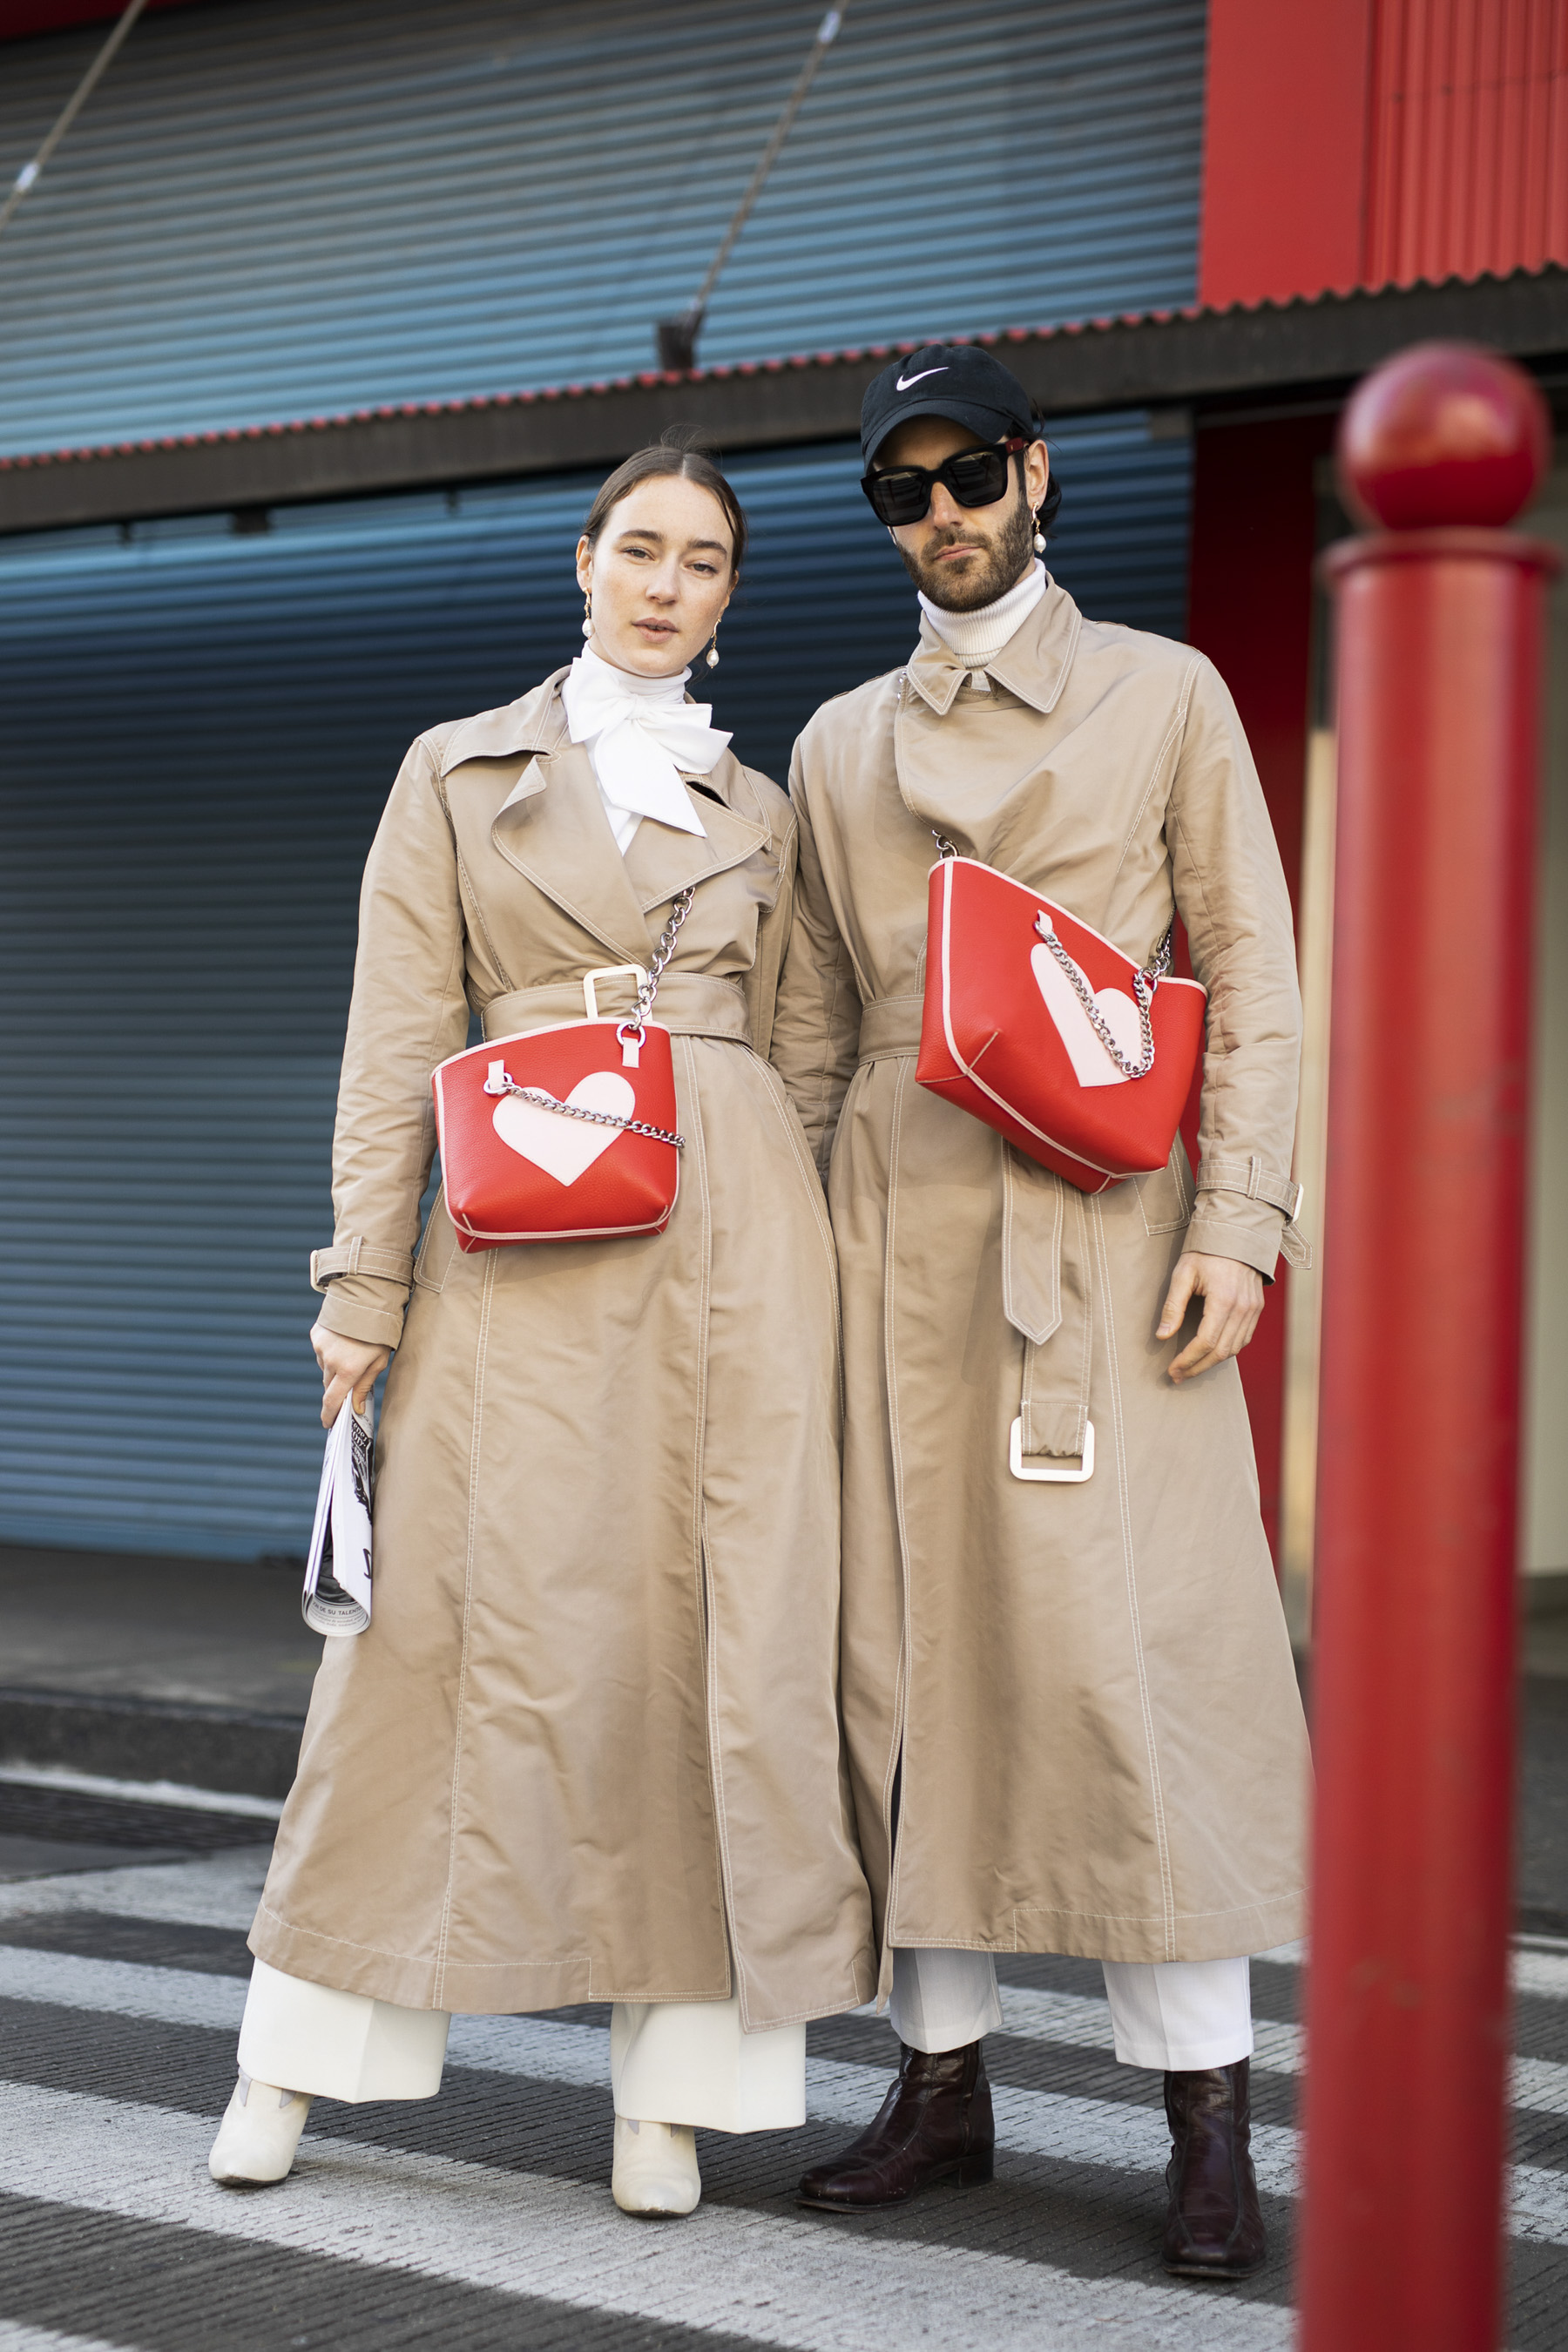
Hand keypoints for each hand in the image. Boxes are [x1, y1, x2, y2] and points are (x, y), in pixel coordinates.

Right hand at [311, 1322, 389, 1428]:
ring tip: (351, 1355)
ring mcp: (321, 1347)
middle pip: (328, 1386)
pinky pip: (321, 1352)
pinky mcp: (316, 1335)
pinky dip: (330, 1353)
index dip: (329, 1415)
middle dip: (336, 1390)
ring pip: (325, 1368)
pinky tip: (343, 1343)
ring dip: (334, 1369)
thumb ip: (365, 1386)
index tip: (328, 1424)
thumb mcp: (380, 1361)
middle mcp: (331, 1360)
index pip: (332, 1401)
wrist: (368, 1299)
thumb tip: (355, 1408)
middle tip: (347, 1389)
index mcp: (349, 1370)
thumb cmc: (380, 1332)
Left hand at [1156, 1252, 1263, 1385]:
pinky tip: (1210, 1354)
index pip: (1205, 1342)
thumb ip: (1173, 1306)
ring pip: (1234, 1349)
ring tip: (1190, 1368)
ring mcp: (1253, 1309)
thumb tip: (1162, 1336)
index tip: (1172, 1369)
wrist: (1236, 1233)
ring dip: (1211, 1363)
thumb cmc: (1206, 1251)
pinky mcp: (1257, 1308)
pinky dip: (1227, 1350)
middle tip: (1178, 1376)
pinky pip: (1244, 1339)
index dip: (1188, 1360)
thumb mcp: (1183, 1274)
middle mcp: (1243, 1308)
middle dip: (1197, 1367)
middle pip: (1220, 1351)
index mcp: (1224, 1300)